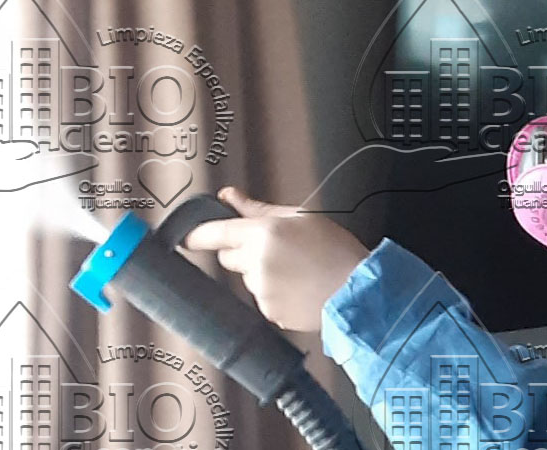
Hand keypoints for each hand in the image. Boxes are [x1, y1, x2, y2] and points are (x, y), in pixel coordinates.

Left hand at [184, 187, 369, 330]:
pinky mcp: (269, 313)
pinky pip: (261, 300)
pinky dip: (274, 294)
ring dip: (262, 274)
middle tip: (277, 251)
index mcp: (263, 234)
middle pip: (228, 257)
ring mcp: (261, 291)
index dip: (196, 236)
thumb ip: (259, 209)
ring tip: (297, 272)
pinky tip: (298, 289)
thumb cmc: (336, 251)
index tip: (186, 238)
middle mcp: (257, 263)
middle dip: (243, 253)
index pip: (214, 233)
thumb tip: (230, 195)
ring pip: (247, 279)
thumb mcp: (302, 218)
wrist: (360, 292)